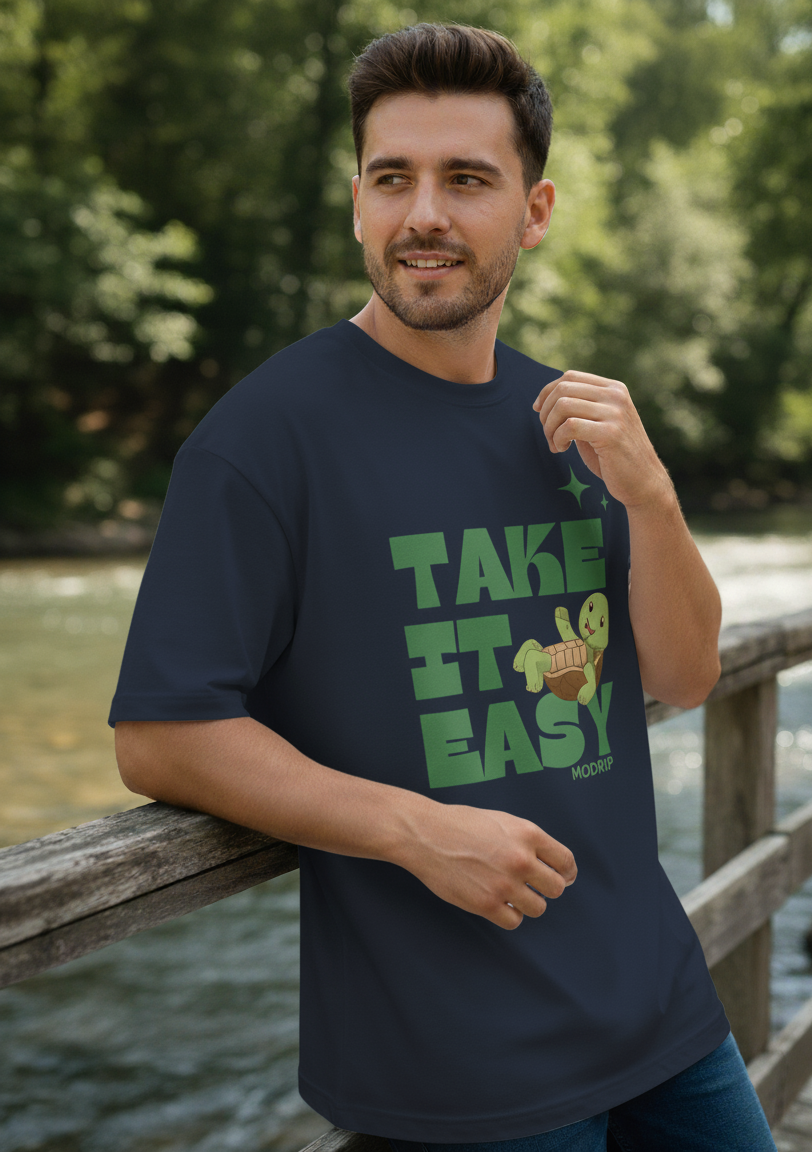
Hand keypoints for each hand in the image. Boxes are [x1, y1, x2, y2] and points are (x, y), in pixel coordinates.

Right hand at [402, 803, 576, 929]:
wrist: (425, 834)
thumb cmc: (460, 824)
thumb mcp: (503, 820)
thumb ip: (528, 840)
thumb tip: (550, 862)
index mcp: (528, 834)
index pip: (566, 861)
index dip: (567, 872)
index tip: (563, 877)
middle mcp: (521, 860)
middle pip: (556, 888)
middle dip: (546, 888)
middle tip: (533, 886)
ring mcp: (504, 884)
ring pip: (538, 908)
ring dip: (527, 903)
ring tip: (512, 894)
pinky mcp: (486, 904)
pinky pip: (514, 921)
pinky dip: (509, 915)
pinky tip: (499, 903)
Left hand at [534, 370, 670, 510]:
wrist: (643, 482)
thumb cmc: (614, 456)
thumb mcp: (598, 424)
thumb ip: (580, 408)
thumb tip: (546, 398)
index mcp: (614, 389)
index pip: (570, 376)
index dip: (547, 392)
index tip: (538, 411)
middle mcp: (616, 395)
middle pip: (563, 389)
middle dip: (546, 413)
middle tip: (549, 435)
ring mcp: (615, 413)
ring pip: (563, 406)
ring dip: (550, 428)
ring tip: (556, 445)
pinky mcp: (611, 433)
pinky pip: (569, 426)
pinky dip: (558, 439)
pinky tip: (562, 449)